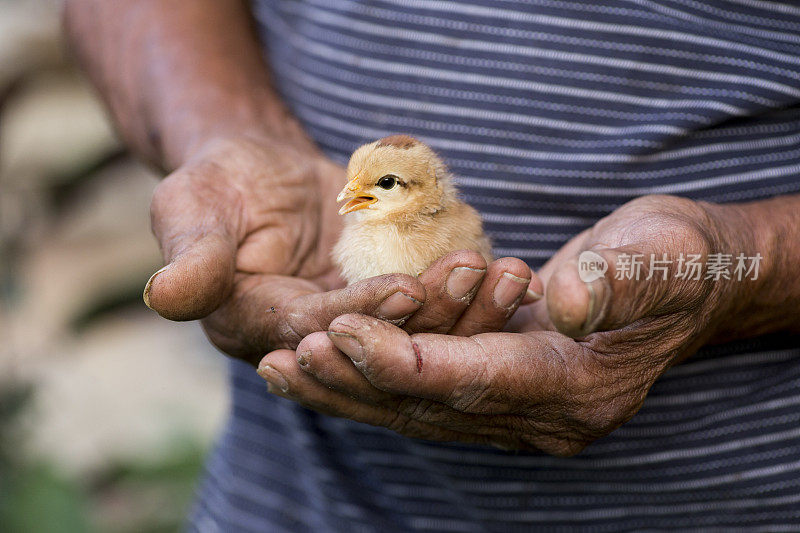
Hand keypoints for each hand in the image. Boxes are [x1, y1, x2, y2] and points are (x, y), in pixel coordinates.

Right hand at [144, 135, 542, 363]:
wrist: (267, 173)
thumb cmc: (223, 182)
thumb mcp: (193, 204)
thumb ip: (191, 253)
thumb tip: (163, 296)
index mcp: (255, 327)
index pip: (312, 330)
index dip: (359, 314)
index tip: (405, 291)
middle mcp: (311, 339)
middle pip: (375, 342)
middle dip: (427, 317)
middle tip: (471, 277)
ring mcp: (358, 325)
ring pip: (415, 331)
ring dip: (462, 307)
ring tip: (502, 272)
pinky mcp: (392, 305)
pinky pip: (436, 306)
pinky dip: (471, 291)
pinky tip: (509, 271)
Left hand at [259, 195, 756, 453]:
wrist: (684, 274)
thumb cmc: (674, 260)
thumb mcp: (660, 261)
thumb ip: (620, 286)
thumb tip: (568, 304)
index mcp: (575, 388)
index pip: (468, 382)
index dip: (397, 361)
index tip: (332, 332)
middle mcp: (540, 414)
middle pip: (428, 408)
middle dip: (352, 382)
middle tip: (281, 358)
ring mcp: (518, 407)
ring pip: (415, 408)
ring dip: (346, 388)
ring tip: (279, 367)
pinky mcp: (499, 385)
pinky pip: (423, 392)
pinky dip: (371, 376)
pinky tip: (326, 358)